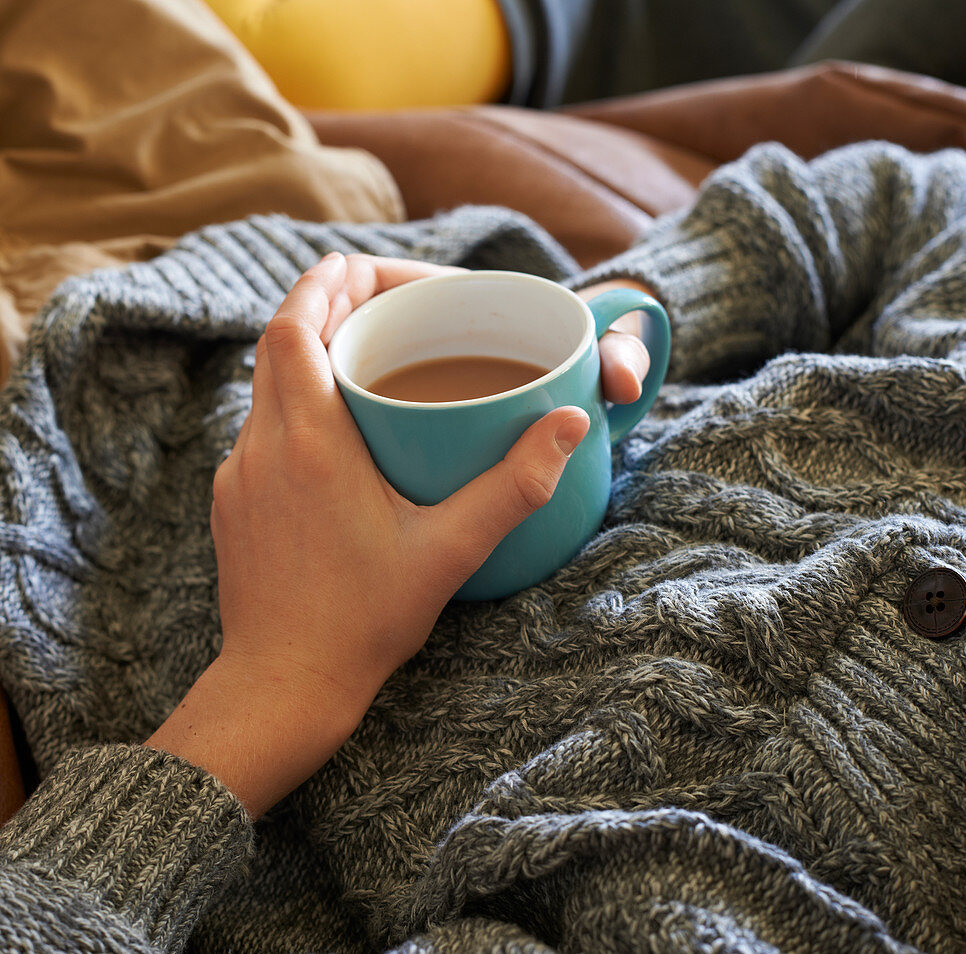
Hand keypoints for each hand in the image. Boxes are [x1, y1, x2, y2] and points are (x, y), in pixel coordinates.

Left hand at [146, 253, 653, 816]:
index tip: (364, 269)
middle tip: (380, 303)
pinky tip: (342, 431)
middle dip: (324, 305)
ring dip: (310, 354)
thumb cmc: (364, 622)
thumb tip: (570, 424)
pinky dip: (297, 401)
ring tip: (369, 359)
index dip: (327, 284)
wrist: (283, 686)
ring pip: (266, 382)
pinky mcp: (233, 501)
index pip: (294, 325)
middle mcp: (263, 446)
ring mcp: (240, 474)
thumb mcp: (452, 551)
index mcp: (312, 442)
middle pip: (278, 340)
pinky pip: (262, 424)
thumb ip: (516, 485)